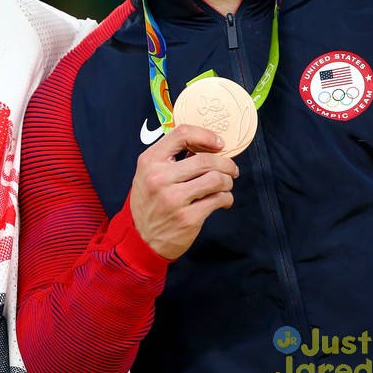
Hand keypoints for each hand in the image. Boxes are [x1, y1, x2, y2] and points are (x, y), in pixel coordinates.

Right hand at [129, 124, 238, 259]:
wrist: (142, 239)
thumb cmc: (149, 202)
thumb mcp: (148, 174)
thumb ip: (169, 158)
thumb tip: (205, 146)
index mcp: (149, 161)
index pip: (181, 134)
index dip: (206, 136)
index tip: (218, 144)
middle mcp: (159, 178)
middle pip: (206, 159)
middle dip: (226, 163)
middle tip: (231, 169)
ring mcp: (174, 199)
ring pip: (216, 179)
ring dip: (228, 181)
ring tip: (225, 185)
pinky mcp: (188, 218)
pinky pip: (219, 199)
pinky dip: (226, 198)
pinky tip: (222, 201)